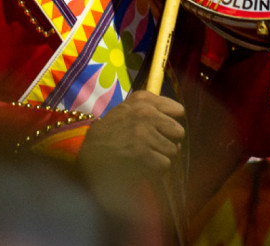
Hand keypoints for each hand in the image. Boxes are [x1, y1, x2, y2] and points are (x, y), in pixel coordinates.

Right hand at [77, 92, 184, 219]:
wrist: (89, 152)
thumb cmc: (111, 132)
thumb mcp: (128, 108)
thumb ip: (152, 106)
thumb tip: (180, 113)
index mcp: (143, 99)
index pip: (178, 110)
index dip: (172, 123)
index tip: (162, 130)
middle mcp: (145, 112)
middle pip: (179, 132)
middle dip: (169, 142)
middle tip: (154, 147)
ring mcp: (144, 133)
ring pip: (173, 150)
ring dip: (162, 157)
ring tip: (146, 157)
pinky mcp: (142, 153)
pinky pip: (165, 164)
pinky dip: (156, 170)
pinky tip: (143, 167)